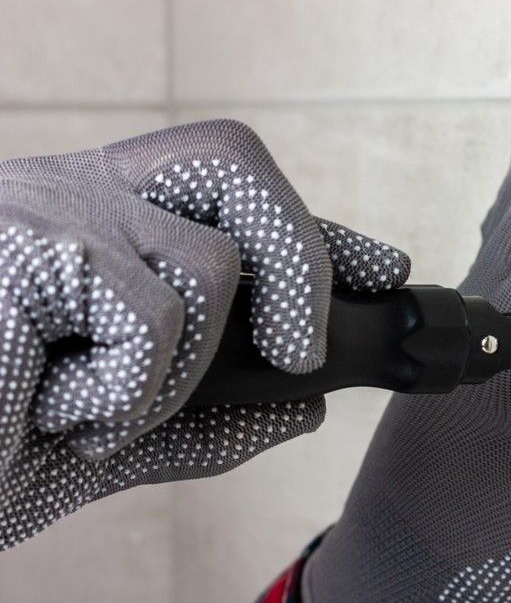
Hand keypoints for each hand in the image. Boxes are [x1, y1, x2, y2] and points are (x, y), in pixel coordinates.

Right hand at [0, 120, 408, 548]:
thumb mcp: (116, 439)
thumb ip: (208, 418)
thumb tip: (306, 404)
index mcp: (103, 226)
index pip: (231, 193)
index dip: (313, 227)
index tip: (382, 268)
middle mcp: (76, 196)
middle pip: (234, 162)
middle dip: (301, 255)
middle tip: (300, 353)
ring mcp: (44, 212)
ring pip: (208, 264)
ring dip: (176, 373)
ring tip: (94, 409)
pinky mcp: (19, 252)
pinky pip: (147, 314)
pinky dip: (125, 392)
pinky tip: (51, 411)